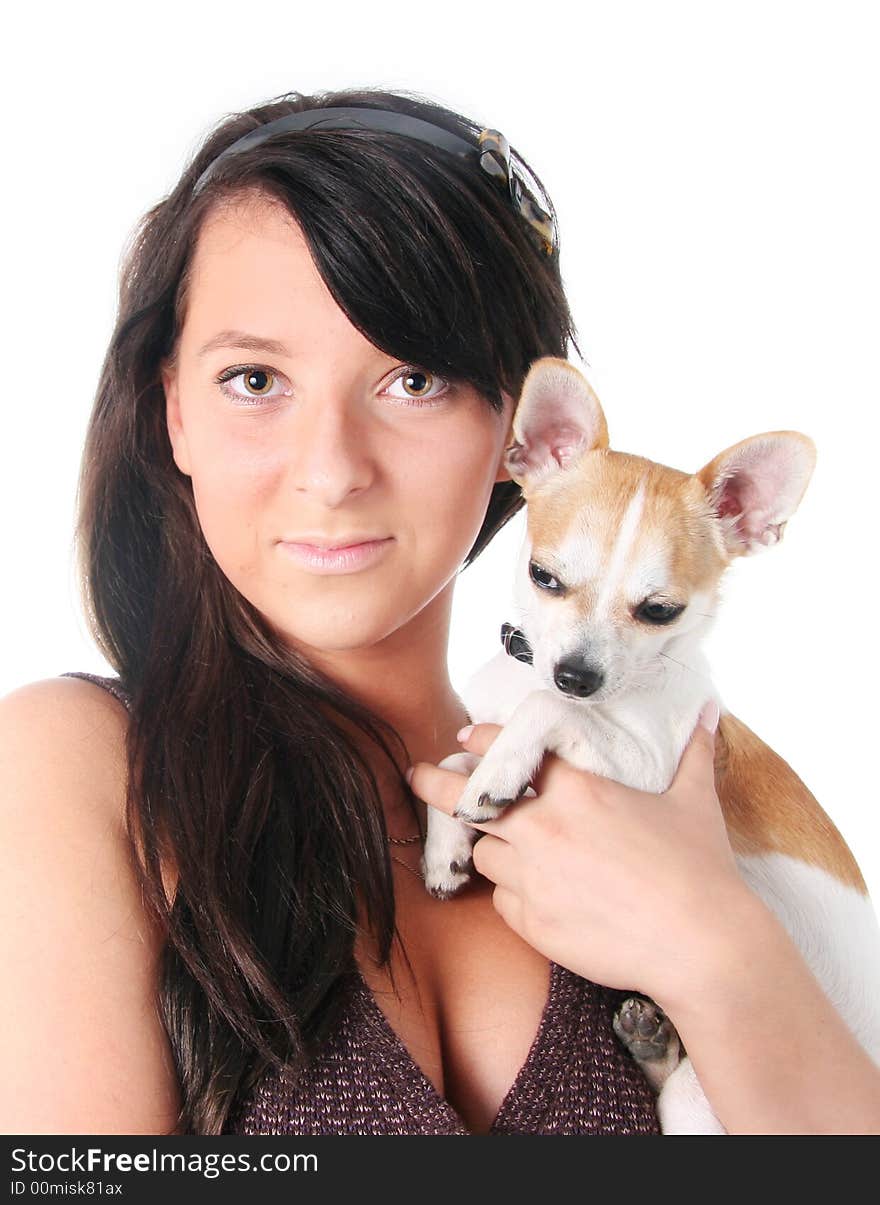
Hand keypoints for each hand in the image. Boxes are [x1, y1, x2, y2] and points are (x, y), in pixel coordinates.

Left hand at [407, 702, 750, 1000]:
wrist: (701, 947)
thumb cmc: (700, 870)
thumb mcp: (695, 802)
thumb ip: (694, 752)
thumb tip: (710, 710)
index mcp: (576, 791)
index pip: (512, 751)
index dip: (485, 740)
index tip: (466, 737)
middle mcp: (543, 829)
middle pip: (468, 801)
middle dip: (435, 785)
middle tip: (416, 776)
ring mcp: (532, 879)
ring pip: (486, 855)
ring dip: (495, 848)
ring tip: (513, 851)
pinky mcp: (531, 923)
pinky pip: (504, 901)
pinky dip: (517, 894)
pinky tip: (544, 896)